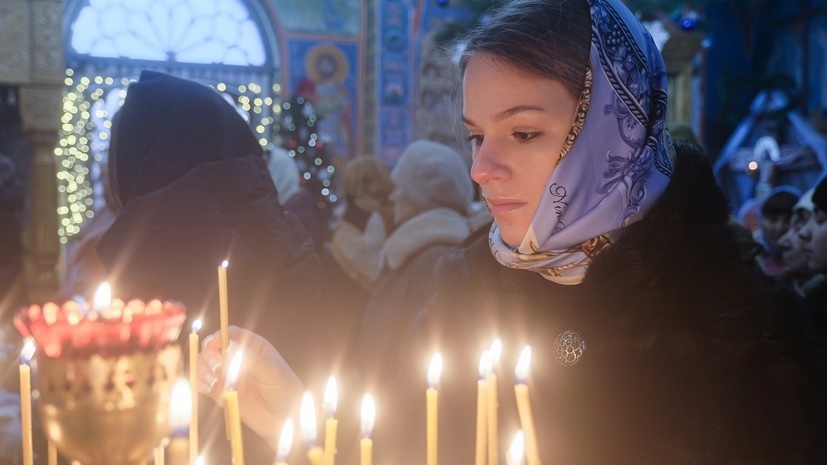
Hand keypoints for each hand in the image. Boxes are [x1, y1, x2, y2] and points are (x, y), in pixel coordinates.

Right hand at [198, 325, 303, 448]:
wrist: (285, 419)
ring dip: (204, 372)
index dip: (218, 337)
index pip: (229, 334)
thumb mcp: (272, 372)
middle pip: (212, 348)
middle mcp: (237, 358)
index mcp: (253, 346)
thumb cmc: (285, 391)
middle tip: (219, 370)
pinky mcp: (221, 392)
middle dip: (210, 357)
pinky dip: (201, 385)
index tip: (213, 346)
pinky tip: (210, 390)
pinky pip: (202, 384)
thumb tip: (228, 345)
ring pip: (204, 365)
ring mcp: (228, 375)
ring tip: (216, 383)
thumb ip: (251, 359)